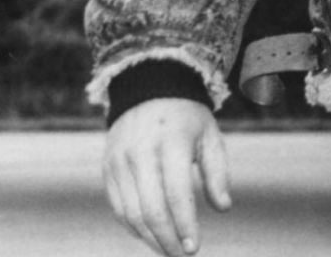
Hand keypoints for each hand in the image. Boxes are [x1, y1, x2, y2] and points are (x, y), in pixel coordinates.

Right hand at [102, 98, 231, 255]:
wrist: (148, 89)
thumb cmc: (188, 118)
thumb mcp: (210, 136)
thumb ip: (217, 173)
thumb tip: (223, 208)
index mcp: (171, 143)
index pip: (177, 194)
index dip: (186, 225)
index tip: (195, 248)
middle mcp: (141, 153)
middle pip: (151, 209)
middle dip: (167, 239)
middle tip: (183, 255)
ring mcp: (119, 162)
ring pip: (131, 213)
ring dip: (150, 239)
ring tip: (169, 251)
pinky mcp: (108, 169)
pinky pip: (118, 207)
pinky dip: (134, 227)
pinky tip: (151, 237)